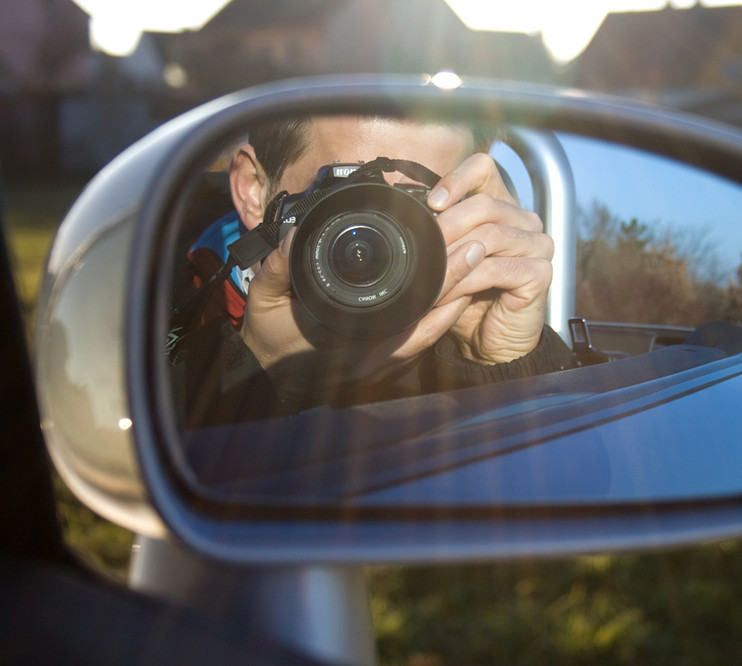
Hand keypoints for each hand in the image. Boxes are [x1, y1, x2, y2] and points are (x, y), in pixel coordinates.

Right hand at [239, 153, 552, 401]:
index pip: (401, 321)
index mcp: (347, 347)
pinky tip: (457, 294)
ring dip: (453, 301)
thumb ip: (276, 272)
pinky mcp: (385, 363)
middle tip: (476, 251)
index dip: (431, 293)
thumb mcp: (264, 304)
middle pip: (425, 324)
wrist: (267, 377)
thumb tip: (290, 240)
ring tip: (475, 265)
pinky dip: (440, 318)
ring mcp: (381, 363)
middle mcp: (372, 359)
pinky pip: (421, 341)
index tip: (452, 256)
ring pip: (429, 333)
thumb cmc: (268, 340)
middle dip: (454, 288)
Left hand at [426, 153, 552, 364]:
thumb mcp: (448, 258)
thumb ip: (439, 230)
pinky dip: (464, 281)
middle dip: (446, 227)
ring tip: (428, 279)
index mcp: (503, 207)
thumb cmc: (467, 298)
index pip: (484, 168)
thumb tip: (409, 205)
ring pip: (489, 236)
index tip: (432, 203)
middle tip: (421, 250)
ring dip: (451, 260)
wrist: (488, 343)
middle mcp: (525, 221)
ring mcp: (537, 246)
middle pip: (484, 204)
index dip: (456, 179)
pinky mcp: (540, 273)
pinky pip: (496, 268)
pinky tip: (446, 294)